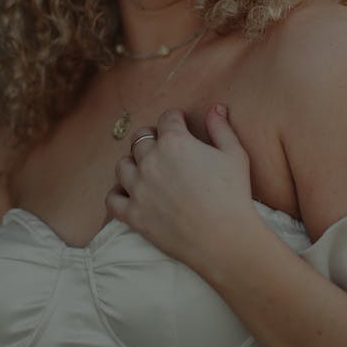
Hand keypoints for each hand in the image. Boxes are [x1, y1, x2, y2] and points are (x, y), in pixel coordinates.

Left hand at [105, 105, 259, 277]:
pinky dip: (118, 194)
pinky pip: (112, 199)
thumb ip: (221, 128)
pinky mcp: (133, 215)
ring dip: (133, 163)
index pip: (167, 118)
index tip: (180, 123)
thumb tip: (215, 108)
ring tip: (145, 169)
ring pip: (122, 165)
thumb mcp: (234, 154)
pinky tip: (130, 193)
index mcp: (174, 142)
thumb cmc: (233, 195)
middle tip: (164, 148)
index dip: (175, 119)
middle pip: (141, 139)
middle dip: (152, 138)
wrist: (225, 238)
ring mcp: (138, 188)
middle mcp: (150, 161)